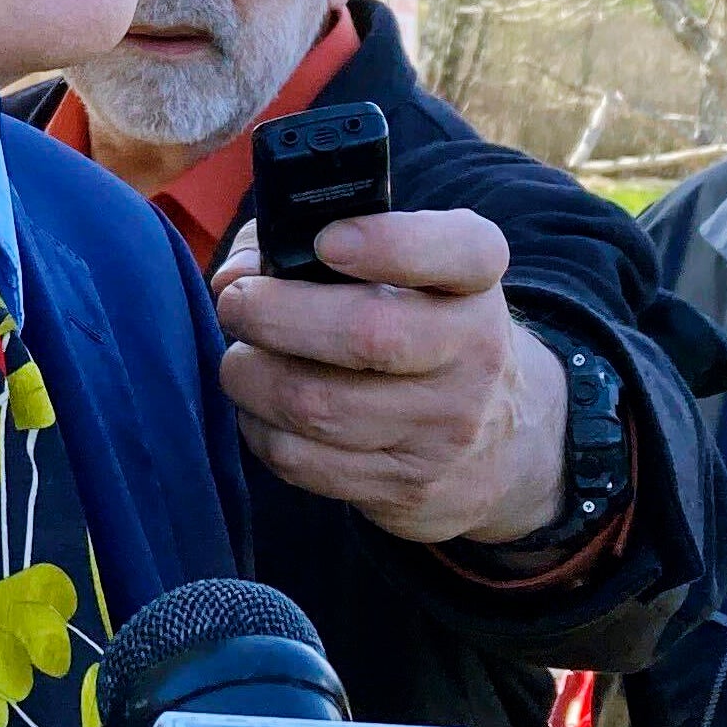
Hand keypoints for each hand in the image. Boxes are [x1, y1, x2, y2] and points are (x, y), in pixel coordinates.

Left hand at [210, 211, 569, 546]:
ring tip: (242, 360)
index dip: (388, 242)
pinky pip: (301, 459)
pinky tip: (263, 409)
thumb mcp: (398, 269)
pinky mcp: (406, 487)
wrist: (492, 440)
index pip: (459, 252)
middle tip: (237, 304)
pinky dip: (260, 429)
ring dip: (251, 377)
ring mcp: (444, 429)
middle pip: (367, 334)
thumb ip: (307, 243)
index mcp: (476, 282)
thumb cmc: (414, 327)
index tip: (326, 240)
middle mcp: (475, 353)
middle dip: (274, 314)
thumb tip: (234, 276)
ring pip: (316, 405)